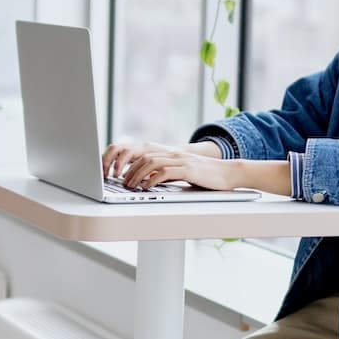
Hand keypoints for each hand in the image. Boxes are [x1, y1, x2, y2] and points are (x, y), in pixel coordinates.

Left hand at [102, 140, 232, 192]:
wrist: (227, 173)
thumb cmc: (203, 176)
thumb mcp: (178, 173)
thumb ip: (162, 173)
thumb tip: (143, 180)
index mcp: (167, 153)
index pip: (139, 151)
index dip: (123, 159)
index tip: (111, 172)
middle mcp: (171, 153)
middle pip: (140, 155)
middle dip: (125, 168)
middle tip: (116, 181)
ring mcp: (179, 160)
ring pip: (150, 163)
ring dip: (136, 175)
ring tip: (129, 186)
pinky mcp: (187, 169)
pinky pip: (165, 172)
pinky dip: (152, 180)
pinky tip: (146, 187)